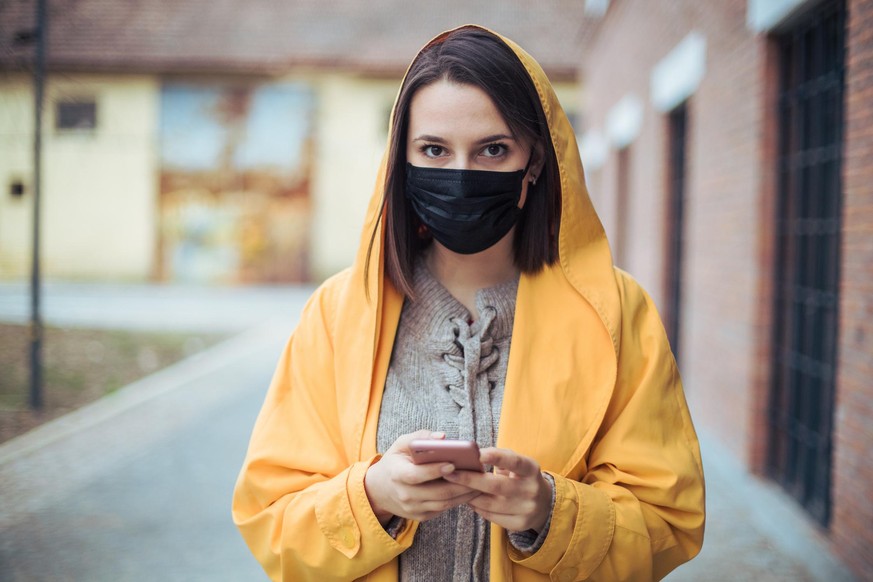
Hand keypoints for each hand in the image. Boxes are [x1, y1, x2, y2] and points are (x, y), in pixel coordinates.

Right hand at [364, 430, 480, 524]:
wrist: (379, 489)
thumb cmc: (395, 462)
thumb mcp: (400, 445)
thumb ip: (420, 438)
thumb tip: (442, 437)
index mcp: (397, 474)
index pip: (416, 475)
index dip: (434, 471)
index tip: (453, 464)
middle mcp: (404, 495)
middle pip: (436, 493)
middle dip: (460, 484)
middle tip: (478, 474)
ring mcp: (412, 508)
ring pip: (443, 504)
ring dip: (464, 494)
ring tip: (480, 483)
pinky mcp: (420, 517)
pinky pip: (443, 510)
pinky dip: (458, 500)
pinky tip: (470, 491)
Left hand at [442, 447, 551, 532]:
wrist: (543, 504)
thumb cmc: (521, 476)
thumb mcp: (517, 463)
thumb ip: (498, 457)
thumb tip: (471, 455)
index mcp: (531, 469)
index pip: (514, 462)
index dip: (497, 457)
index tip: (478, 454)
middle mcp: (530, 489)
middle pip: (496, 486)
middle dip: (469, 479)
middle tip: (448, 473)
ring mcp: (526, 509)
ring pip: (489, 504)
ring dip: (469, 495)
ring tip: (455, 487)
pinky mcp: (519, 524)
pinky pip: (491, 516)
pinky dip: (477, 508)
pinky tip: (469, 500)